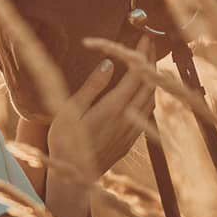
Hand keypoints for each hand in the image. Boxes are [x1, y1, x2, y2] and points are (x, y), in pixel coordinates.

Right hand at [47, 34, 155, 181]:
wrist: (73, 179)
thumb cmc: (65, 142)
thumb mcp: (70, 110)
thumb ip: (92, 86)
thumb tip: (108, 63)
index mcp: (113, 108)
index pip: (136, 75)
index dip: (142, 55)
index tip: (146, 37)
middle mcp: (128, 118)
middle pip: (148, 84)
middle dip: (150, 62)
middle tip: (149, 43)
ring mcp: (132, 130)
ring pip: (150, 99)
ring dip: (151, 78)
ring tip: (147, 62)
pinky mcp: (131, 140)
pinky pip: (146, 112)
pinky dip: (148, 94)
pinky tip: (142, 91)